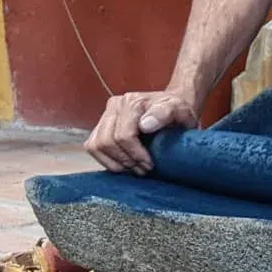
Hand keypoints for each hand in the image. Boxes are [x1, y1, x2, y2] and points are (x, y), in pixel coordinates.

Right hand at [84, 91, 198, 175]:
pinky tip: (123, 164)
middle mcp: (114, 105)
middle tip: (143, 169)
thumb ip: (164, 114)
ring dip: (114, 162)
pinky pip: (92, 147)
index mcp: (132, 102)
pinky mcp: (101, 126)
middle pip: (106, 142)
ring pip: (95, 145)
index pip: (123, 135)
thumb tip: (144, 125)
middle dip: (125, 160)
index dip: (135, 155)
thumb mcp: (179, 110)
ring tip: (134, 168)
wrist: (172, 107)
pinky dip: (105, 160)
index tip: (150, 165)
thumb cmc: (177, 111)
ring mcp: (105, 115)